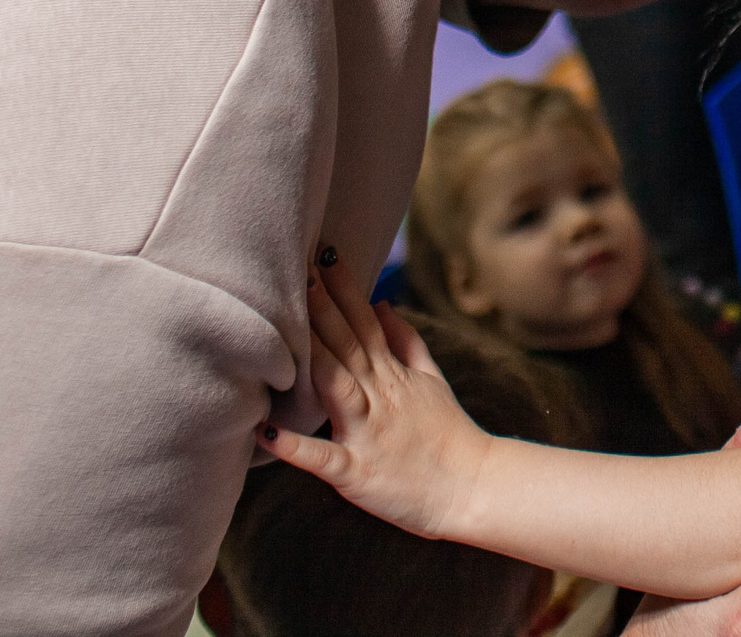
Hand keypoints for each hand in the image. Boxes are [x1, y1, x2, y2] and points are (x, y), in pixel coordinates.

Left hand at [258, 256, 490, 538]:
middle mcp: (380, 396)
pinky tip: (267, 434)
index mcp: (393, 375)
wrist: (473, 488)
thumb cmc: (449, 435)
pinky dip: (296, 448)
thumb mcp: (433, 380)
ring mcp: (368, 432)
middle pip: (347, 344)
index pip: (365, 322)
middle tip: (299, 269)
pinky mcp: (357, 472)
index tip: (324, 253)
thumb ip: (407, 342)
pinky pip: (323, 458)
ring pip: (336, 386)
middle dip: (322, 307)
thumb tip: (382, 304)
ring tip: (286, 329)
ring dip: (312, 356)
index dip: (344, 288)